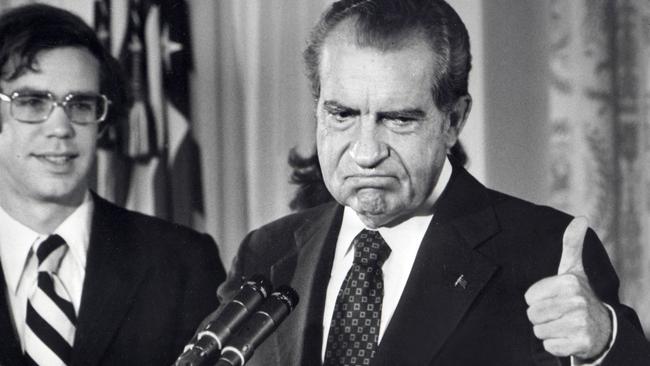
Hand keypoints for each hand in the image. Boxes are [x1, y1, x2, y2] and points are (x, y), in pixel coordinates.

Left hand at [525, 217, 611, 360]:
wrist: (601, 328)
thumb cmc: (577, 295)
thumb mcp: (573, 269)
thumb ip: (571, 244)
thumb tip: (581, 218)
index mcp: (569, 282)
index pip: (529, 297)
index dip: (538, 299)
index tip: (554, 298)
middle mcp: (577, 301)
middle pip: (532, 314)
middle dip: (541, 316)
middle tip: (557, 313)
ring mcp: (580, 323)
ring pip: (538, 331)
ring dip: (547, 330)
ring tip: (562, 323)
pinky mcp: (580, 342)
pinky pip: (549, 345)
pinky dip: (555, 344)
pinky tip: (568, 337)